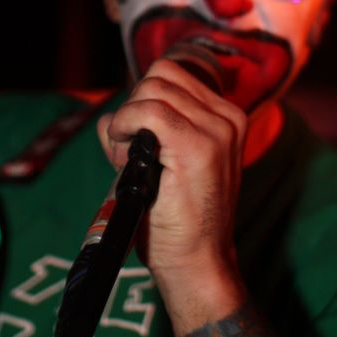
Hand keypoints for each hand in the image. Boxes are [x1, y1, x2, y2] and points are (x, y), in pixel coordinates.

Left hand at [97, 58, 246, 282]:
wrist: (196, 262)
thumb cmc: (176, 218)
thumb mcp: (163, 163)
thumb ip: (142, 132)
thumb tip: (109, 118)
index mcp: (225, 117)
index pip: (172, 75)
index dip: (141, 100)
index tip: (134, 136)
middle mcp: (227, 118)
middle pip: (160, 75)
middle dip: (133, 106)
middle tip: (127, 148)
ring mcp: (217, 131)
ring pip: (153, 88)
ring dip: (128, 118)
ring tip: (128, 157)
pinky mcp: (198, 148)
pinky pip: (149, 111)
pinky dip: (125, 124)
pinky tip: (123, 152)